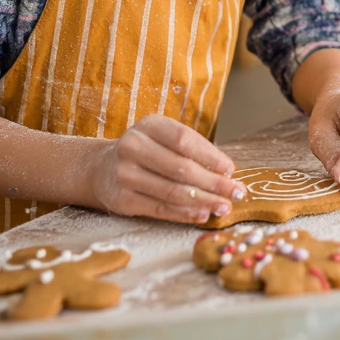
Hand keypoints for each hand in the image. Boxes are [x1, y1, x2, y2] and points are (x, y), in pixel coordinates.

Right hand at [87, 115, 244, 223]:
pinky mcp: (122, 200)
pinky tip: (202, 214)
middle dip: (214, 183)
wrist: (102, 168)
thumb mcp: (164, 138)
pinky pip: (160, 209)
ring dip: (204, 201)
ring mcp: (125, 174)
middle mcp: (133, 147)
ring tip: (224, 207)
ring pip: (172, 191)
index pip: (184, 140)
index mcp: (148, 125)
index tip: (231, 170)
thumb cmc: (147, 151)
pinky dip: (184, 213)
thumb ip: (192, 149)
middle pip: (181, 168)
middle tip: (237, 193)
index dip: (211, 156)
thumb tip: (227, 172)